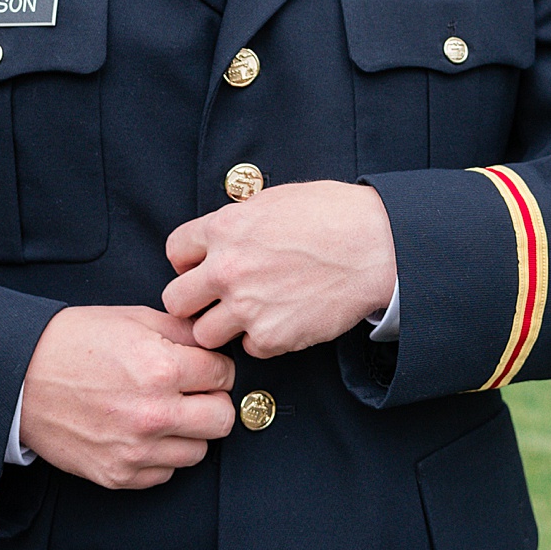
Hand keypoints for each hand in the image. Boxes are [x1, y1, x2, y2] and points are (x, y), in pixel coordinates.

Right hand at [17, 306, 234, 489]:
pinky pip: (165, 473)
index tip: (205, 368)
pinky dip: (161, 455)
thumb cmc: (73, 344)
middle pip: (222, 419)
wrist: (21, 378)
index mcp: (161, 369)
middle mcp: (153, 414)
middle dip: (213, 402)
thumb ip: (182, 332)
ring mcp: (135, 450)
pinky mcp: (118, 474)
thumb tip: (214, 345)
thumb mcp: (134, 318)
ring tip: (165, 412)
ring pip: (199, 451)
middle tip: (194, 392)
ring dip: (189, 432)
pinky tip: (143, 432)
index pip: (225, 376)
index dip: (217, 368)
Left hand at [162, 180, 396, 358]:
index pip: (175, 252)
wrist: (376, 246)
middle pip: (175, 301)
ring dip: (222, 327)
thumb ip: (238, 222)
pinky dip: (261, 339)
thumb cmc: (334, 215)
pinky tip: (281, 320)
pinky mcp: (271, 337)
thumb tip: (220, 236)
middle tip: (214, 300)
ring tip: (249, 314)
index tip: (202, 268)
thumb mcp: (274, 201)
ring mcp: (247, 307)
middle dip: (193, 301)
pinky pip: (248, 348)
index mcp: (224, 229)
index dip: (188, 261)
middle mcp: (227, 269)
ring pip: (204, 334)